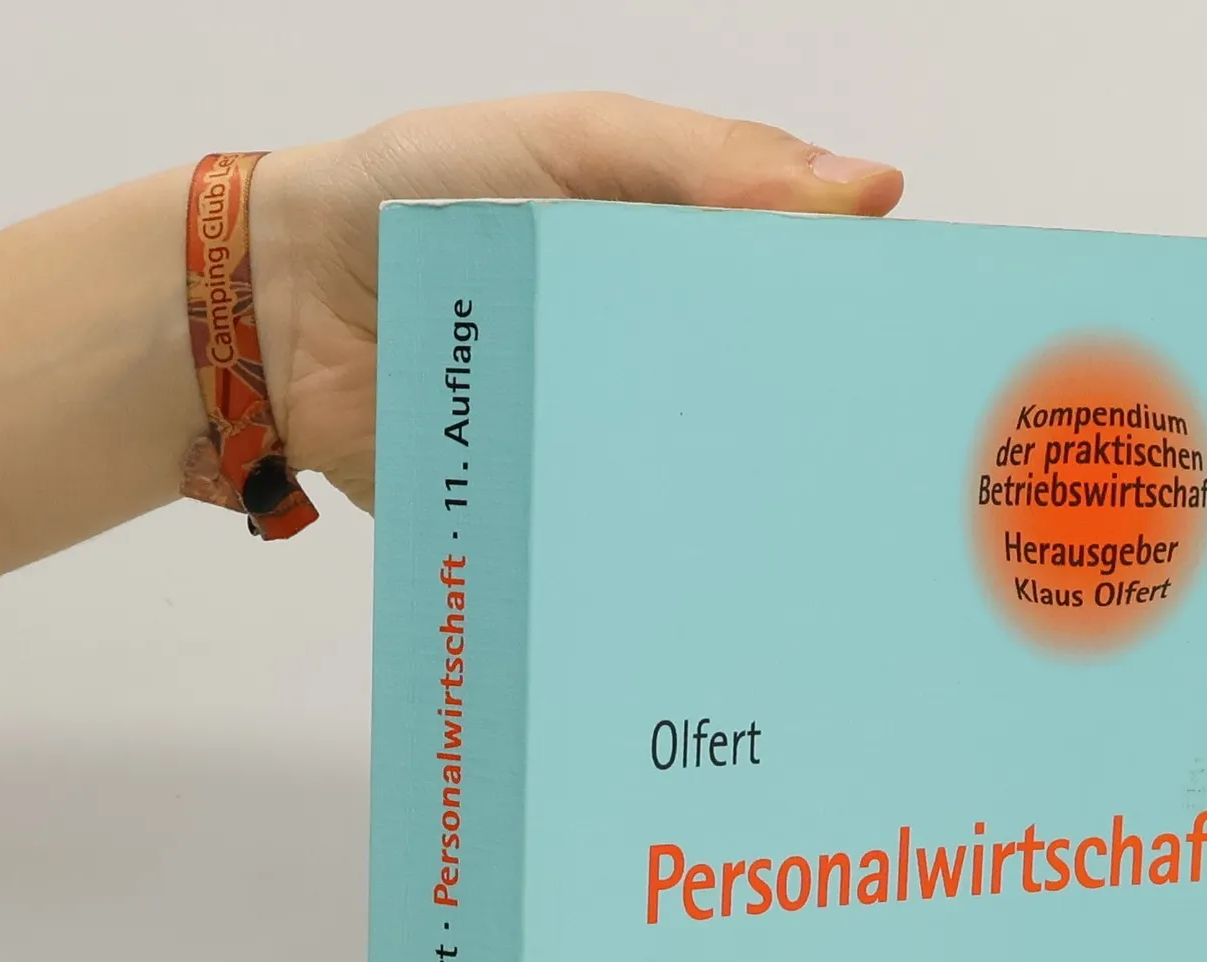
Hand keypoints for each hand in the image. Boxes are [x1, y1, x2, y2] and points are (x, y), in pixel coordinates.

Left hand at [250, 94, 903, 508]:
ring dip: (762, 501)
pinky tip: (734, 573)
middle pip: (765, 394)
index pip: (795, 284)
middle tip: (904, 461)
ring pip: (711, 477)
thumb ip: (703, 162)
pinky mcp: (566, 513)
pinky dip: (676, 555)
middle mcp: (655, 353)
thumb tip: (864, 190)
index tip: (927, 349)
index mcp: (672, 254)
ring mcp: (611, 438)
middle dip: (826, 425)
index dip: (860, 311)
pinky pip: (635, 540)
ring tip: (840, 532)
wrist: (280, 312)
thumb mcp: (570, 144)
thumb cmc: (416, 197)